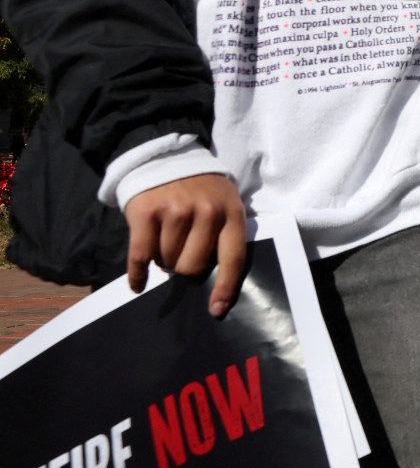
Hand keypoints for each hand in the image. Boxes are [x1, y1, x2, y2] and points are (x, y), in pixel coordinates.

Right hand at [124, 174, 248, 316]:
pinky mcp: (147, 212)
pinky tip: (138, 283)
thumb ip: (222, 236)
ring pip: (166, 263)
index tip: (217, 310)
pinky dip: (137, 275)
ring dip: (163, 261)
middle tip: (180, 254)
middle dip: (184, 268)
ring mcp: (176, 211)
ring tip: (165, 244)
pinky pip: (140, 257)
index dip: (225, 288)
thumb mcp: (224, 204)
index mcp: (231, 213)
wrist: (166, 157)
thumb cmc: (200, 190)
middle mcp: (207, 212)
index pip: (233, 258)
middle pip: (192, 267)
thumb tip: (213, 282)